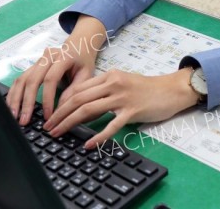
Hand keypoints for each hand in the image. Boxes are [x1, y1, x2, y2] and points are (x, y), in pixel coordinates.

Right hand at [6, 15, 105, 124]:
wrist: (79, 46)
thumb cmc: (83, 61)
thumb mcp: (86, 74)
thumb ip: (74, 90)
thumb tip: (60, 110)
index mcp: (63, 56)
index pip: (51, 79)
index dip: (47, 98)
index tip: (47, 116)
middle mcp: (47, 56)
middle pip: (33, 79)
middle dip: (27, 102)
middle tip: (24, 120)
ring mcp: (38, 60)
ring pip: (23, 79)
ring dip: (16, 99)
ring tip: (15, 116)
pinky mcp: (32, 66)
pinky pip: (20, 79)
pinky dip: (14, 93)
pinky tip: (11, 106)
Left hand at [43, 67, 198, 148]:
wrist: (171, 90)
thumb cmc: (146, 88)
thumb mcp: (122, 83)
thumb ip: (103, 91)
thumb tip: (82, 108)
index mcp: (109, 76)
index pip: (78, 88)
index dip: (61, 102)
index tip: (51, 115)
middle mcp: (113, 83)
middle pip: (79, 98)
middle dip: (60, 114)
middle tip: (49, 127)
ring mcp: (122, 97)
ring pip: (89, 109)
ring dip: (70, 123)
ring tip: (59, 134)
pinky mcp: (132, 111)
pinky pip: (111, 125)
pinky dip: (98, 136)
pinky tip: (88, 144)